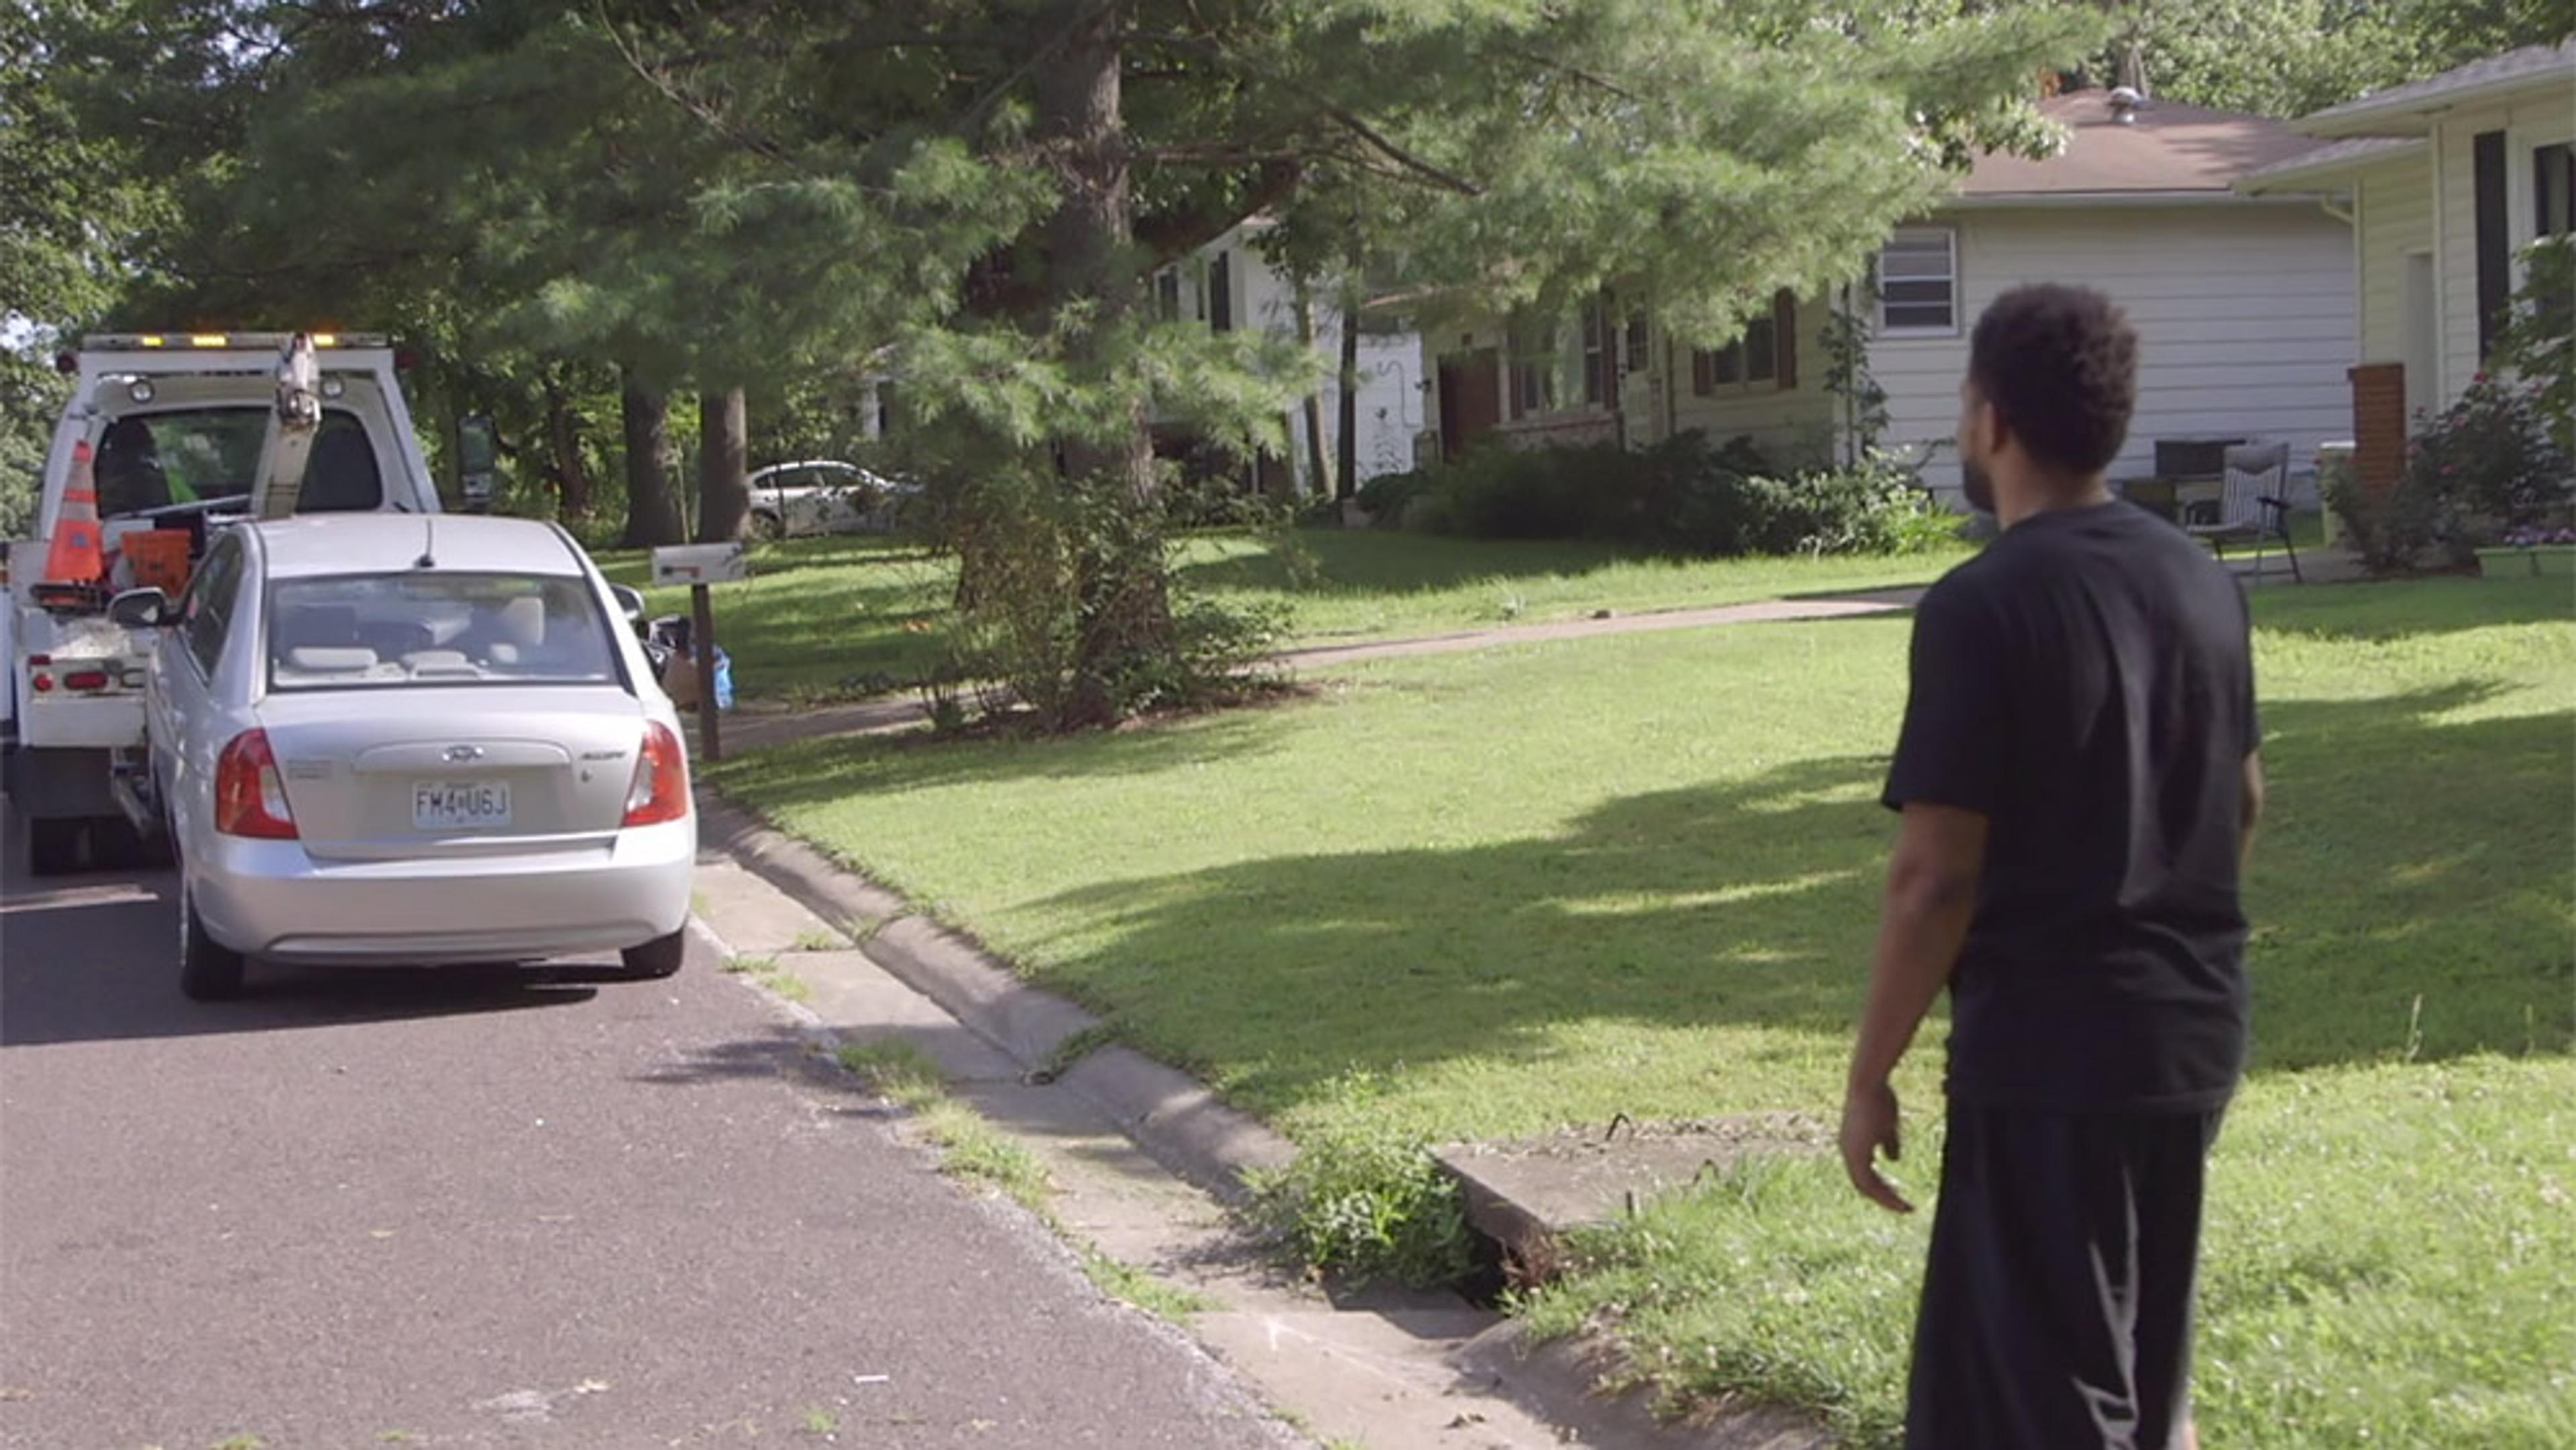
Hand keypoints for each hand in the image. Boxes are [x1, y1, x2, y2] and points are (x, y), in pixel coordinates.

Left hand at [1839, 1080, 1913, 1213]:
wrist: (1869, 1085)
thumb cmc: (1879, 1099)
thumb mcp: (1887, 1125)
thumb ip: (1889, 1143)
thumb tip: (1894, 1160)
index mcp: (1853, 1146)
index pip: (1865, 1175)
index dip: (1882, 1187)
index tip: (1900, 1196)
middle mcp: (1848, 1152)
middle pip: (1864, 1185)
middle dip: (1885, 1197)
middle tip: (1904, 1208)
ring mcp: (1850, 1153)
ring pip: (1866, 1187)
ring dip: (1886, 1199)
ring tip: (1905, 1208)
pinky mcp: (1855, 1153)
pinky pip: (1869, 1182)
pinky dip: (1884, 1193)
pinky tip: (1898, 1199)